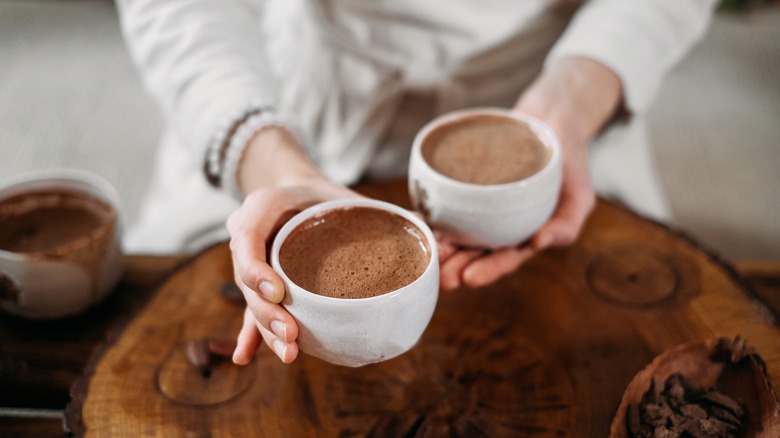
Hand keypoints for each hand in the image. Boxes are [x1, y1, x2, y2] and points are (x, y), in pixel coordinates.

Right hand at [229, 126, 359, 363]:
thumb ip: (372, 208)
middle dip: (268, 312)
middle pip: (247, 281)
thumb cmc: (321, 193)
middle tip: (292, 334)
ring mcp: (253, 264)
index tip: (279, 292)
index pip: (247, 238)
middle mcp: (251, 238)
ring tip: (289, 353)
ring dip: (266, 331)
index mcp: (263, 206)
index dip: (257, 269)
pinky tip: (246, 358)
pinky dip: (251, 335)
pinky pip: (253, 310)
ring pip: (252, 301)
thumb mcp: (340, 191)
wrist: (296, 192)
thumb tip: (422, 225)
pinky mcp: (260, 285)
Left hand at [439, 57, 622, 290]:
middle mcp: (497, 227)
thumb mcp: (579, 196)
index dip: (488, 270)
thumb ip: (566, 224)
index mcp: (523, 237)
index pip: (505, 259)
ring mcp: (479, 208)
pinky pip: (444, 203)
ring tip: (427, 254)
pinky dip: (431, 214)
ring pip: (455, 232)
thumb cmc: (569, 163)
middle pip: (474, 252)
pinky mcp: (463, 186)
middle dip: (456, 267)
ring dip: (440, 246)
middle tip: (442, 278)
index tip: (470, 278)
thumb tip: (539, 243)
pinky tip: (418, 220)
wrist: (551, 121)